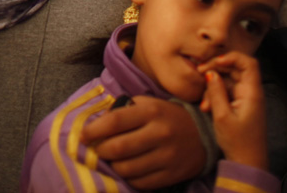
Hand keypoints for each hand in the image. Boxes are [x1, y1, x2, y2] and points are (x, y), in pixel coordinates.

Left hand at [81, 95, 204, 188]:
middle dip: (100, 151)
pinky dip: (128, 178)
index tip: (83, 135)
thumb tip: (97, 122)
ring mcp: (167, 156)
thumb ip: (124, 110)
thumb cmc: (167, 117)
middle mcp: (160, 133)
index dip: (93, 130)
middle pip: (118, 148)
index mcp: (151, 111)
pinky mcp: (172, 175)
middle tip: (96, 150)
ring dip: (113, 166)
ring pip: (127, 169)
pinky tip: (128, 170)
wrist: (203, 135)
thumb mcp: (149, 104)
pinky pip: (140, 183)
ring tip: (112, 160)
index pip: (115, 121)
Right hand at [198, 52, 267, 170]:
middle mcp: (251, 92)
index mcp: (252, 92)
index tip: (213, 62)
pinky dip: (215, 96)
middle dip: (216, 70)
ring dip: (213, 86)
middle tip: (199, 75)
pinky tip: (206, 107)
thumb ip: (216, 92)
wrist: (246, 162)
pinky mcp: (239, 105)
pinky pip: (226, 92)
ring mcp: (245, 98)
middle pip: (235, 69)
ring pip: (228, 80)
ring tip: (203, 103)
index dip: (231, 57)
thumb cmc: (238, 142)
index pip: (248, 62)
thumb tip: (210, 73)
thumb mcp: (222, 116)